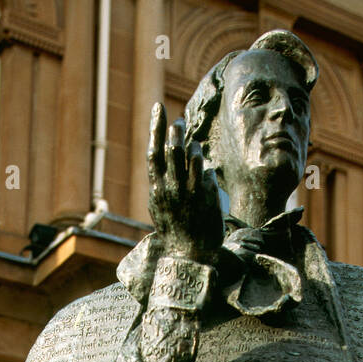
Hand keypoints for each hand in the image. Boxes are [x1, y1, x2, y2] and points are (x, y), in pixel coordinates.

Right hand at [148, 104, 223, 266]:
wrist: (189, 255)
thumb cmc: (173, 230)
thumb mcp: (159, 207)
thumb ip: (161, 182)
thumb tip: (165, 158)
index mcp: (156, 189)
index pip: (154, 151)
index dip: (156, 127)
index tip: (158, 107)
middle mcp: (171, 188)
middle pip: (173, 150)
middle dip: (176, 130)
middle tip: (180, 121)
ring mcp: (189, 193)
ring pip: (193, 158)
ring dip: (195, 148)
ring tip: (195, 145)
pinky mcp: (206, 198)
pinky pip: (208, 175)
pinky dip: (207, 169)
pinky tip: (207, 169)